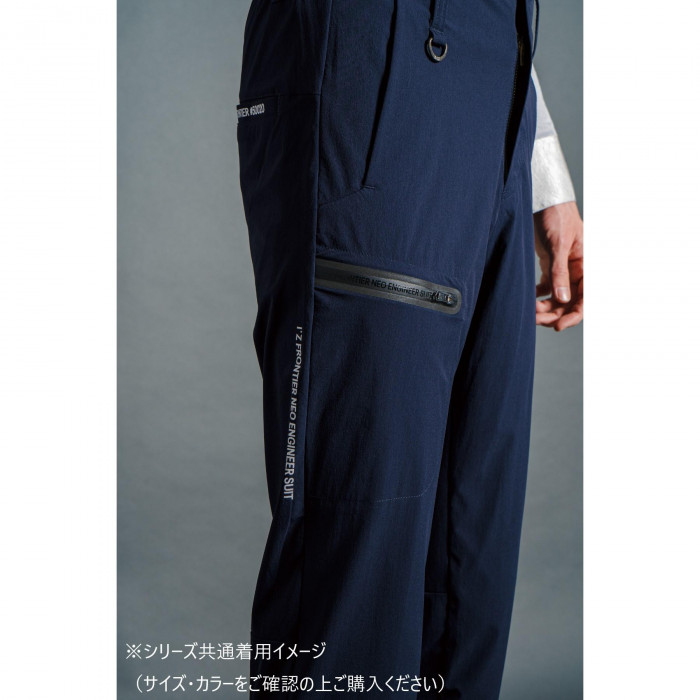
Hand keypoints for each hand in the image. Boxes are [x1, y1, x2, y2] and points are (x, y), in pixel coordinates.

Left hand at [534, 200, 582, 330]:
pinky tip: (528, 298)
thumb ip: (560, 272)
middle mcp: (576, 270)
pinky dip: (537, 296)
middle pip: (568, 302)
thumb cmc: (556, 216)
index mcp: (586, 265)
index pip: (585, 298)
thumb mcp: (558, 244)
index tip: (558, 326)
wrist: (542, 199)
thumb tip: (563, 299)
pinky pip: (545, 288)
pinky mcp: (548, 265)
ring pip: (555, 297)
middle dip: (554, 314)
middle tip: (535, 320)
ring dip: (544, 307)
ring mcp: (562, 268)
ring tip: (529, 311)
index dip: (573, 315)